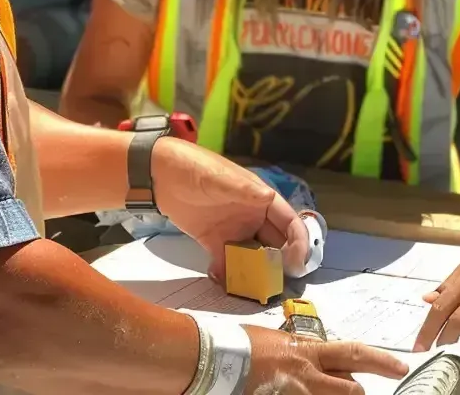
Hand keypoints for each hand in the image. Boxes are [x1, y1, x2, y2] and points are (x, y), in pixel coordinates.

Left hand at [150, 138, 308, 276]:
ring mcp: (232, 230)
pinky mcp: (212, 241)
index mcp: (260, 199)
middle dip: (280, 264)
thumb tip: (269, 197)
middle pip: (274, 242)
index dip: (298, 242)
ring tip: (255, 292)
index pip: (288, 222)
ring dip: (256, 273)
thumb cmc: (196, 168)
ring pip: (252, 255)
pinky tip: (227, 286)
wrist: (160, 174)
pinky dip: (229, 275)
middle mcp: (251, 216)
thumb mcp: (221, 178)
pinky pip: (227, 262)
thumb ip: (244, 190)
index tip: (299, 266)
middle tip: (279, 287)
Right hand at [243, 327, 406, 394]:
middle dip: (358, 394)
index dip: (380, 360)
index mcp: (308, 351)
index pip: (353, 354)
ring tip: (326, 393)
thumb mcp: (280, 342)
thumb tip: (317, 361)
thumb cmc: (244, 345)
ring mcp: (296, 394)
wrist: (217, 357)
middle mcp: (307, 374)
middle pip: (349, 390)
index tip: (400, 367)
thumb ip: (303, 353)